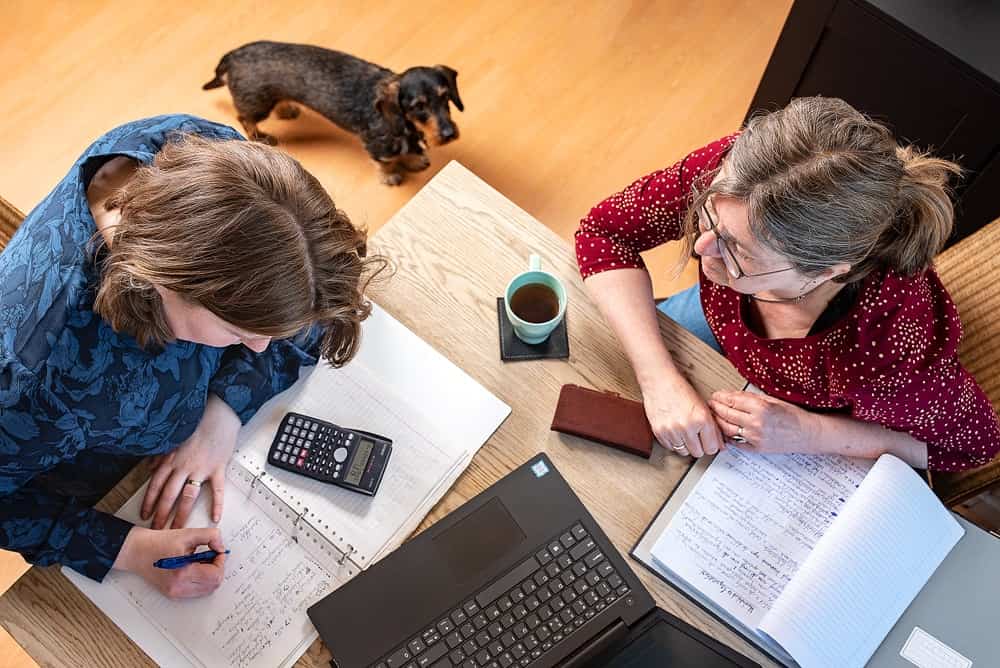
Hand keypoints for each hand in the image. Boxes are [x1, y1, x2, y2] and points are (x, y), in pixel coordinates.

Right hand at [113, 526, 225, 598]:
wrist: (136, 551)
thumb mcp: (188, 533)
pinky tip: (194, 567)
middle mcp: (178, 587)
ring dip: (210, 575)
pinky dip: (201, 580)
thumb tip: (221, 547)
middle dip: (217, 568)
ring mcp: (175, 593)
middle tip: (211, 555)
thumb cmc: (157, 542)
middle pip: (213, 585)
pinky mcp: (173, 594)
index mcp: (182, 573)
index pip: (215, 575)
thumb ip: (211, 536)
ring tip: (201, 560)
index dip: (220, 561)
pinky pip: (196, 591)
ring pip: (206, 590)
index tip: (217, 551)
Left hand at [141, 395, 240, 528]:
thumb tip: (150, 466)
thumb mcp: (173, 438)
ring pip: (188, 497)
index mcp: (171, 459)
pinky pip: (217, 490)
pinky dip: (216, 505)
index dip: (149, 502)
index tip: (145, 514)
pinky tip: (214, 517)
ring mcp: (201, 468)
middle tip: (158, 529)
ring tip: (177, 529)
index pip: (155, 485)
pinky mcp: (217, 468)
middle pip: (169, 495)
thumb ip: (161, 454)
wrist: (218, 414)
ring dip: (181, 515)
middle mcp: (183, 466)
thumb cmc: (197, 424)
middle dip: (162, 515)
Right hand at [641, 373, 724, 457]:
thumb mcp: (703, 407)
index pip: (712, 448)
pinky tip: (675, 431)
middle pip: (698, 452)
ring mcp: (671, 430)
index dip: (712, 445)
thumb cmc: (680, 390)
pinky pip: (670, 448)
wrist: (660, 381)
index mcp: (701, 418)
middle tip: (697, 436)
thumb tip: (720, 445)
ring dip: (686, 445)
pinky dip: (674, 442)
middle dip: (699, 446)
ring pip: (684, 452)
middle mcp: (687, 426)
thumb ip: (713, 428)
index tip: (709, 442)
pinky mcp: (659, 432)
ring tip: (685, 432)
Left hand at [708, 390, 822, 453]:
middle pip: (726, 413)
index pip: (732, 400)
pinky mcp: (756, 448)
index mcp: (760, 408)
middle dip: (716, 407)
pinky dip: (727, 435)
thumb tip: (732, 395)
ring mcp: (755, 437)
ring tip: (714, 415)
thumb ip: (751, 398)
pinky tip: (723, 430)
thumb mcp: (773, 400)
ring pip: (727, 428)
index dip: (721, 397)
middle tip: (711, 403)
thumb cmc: (794, 415)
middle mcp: (756, 423)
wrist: (808, 434)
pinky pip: (735, 441)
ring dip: (717, 421)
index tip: (716, 395)